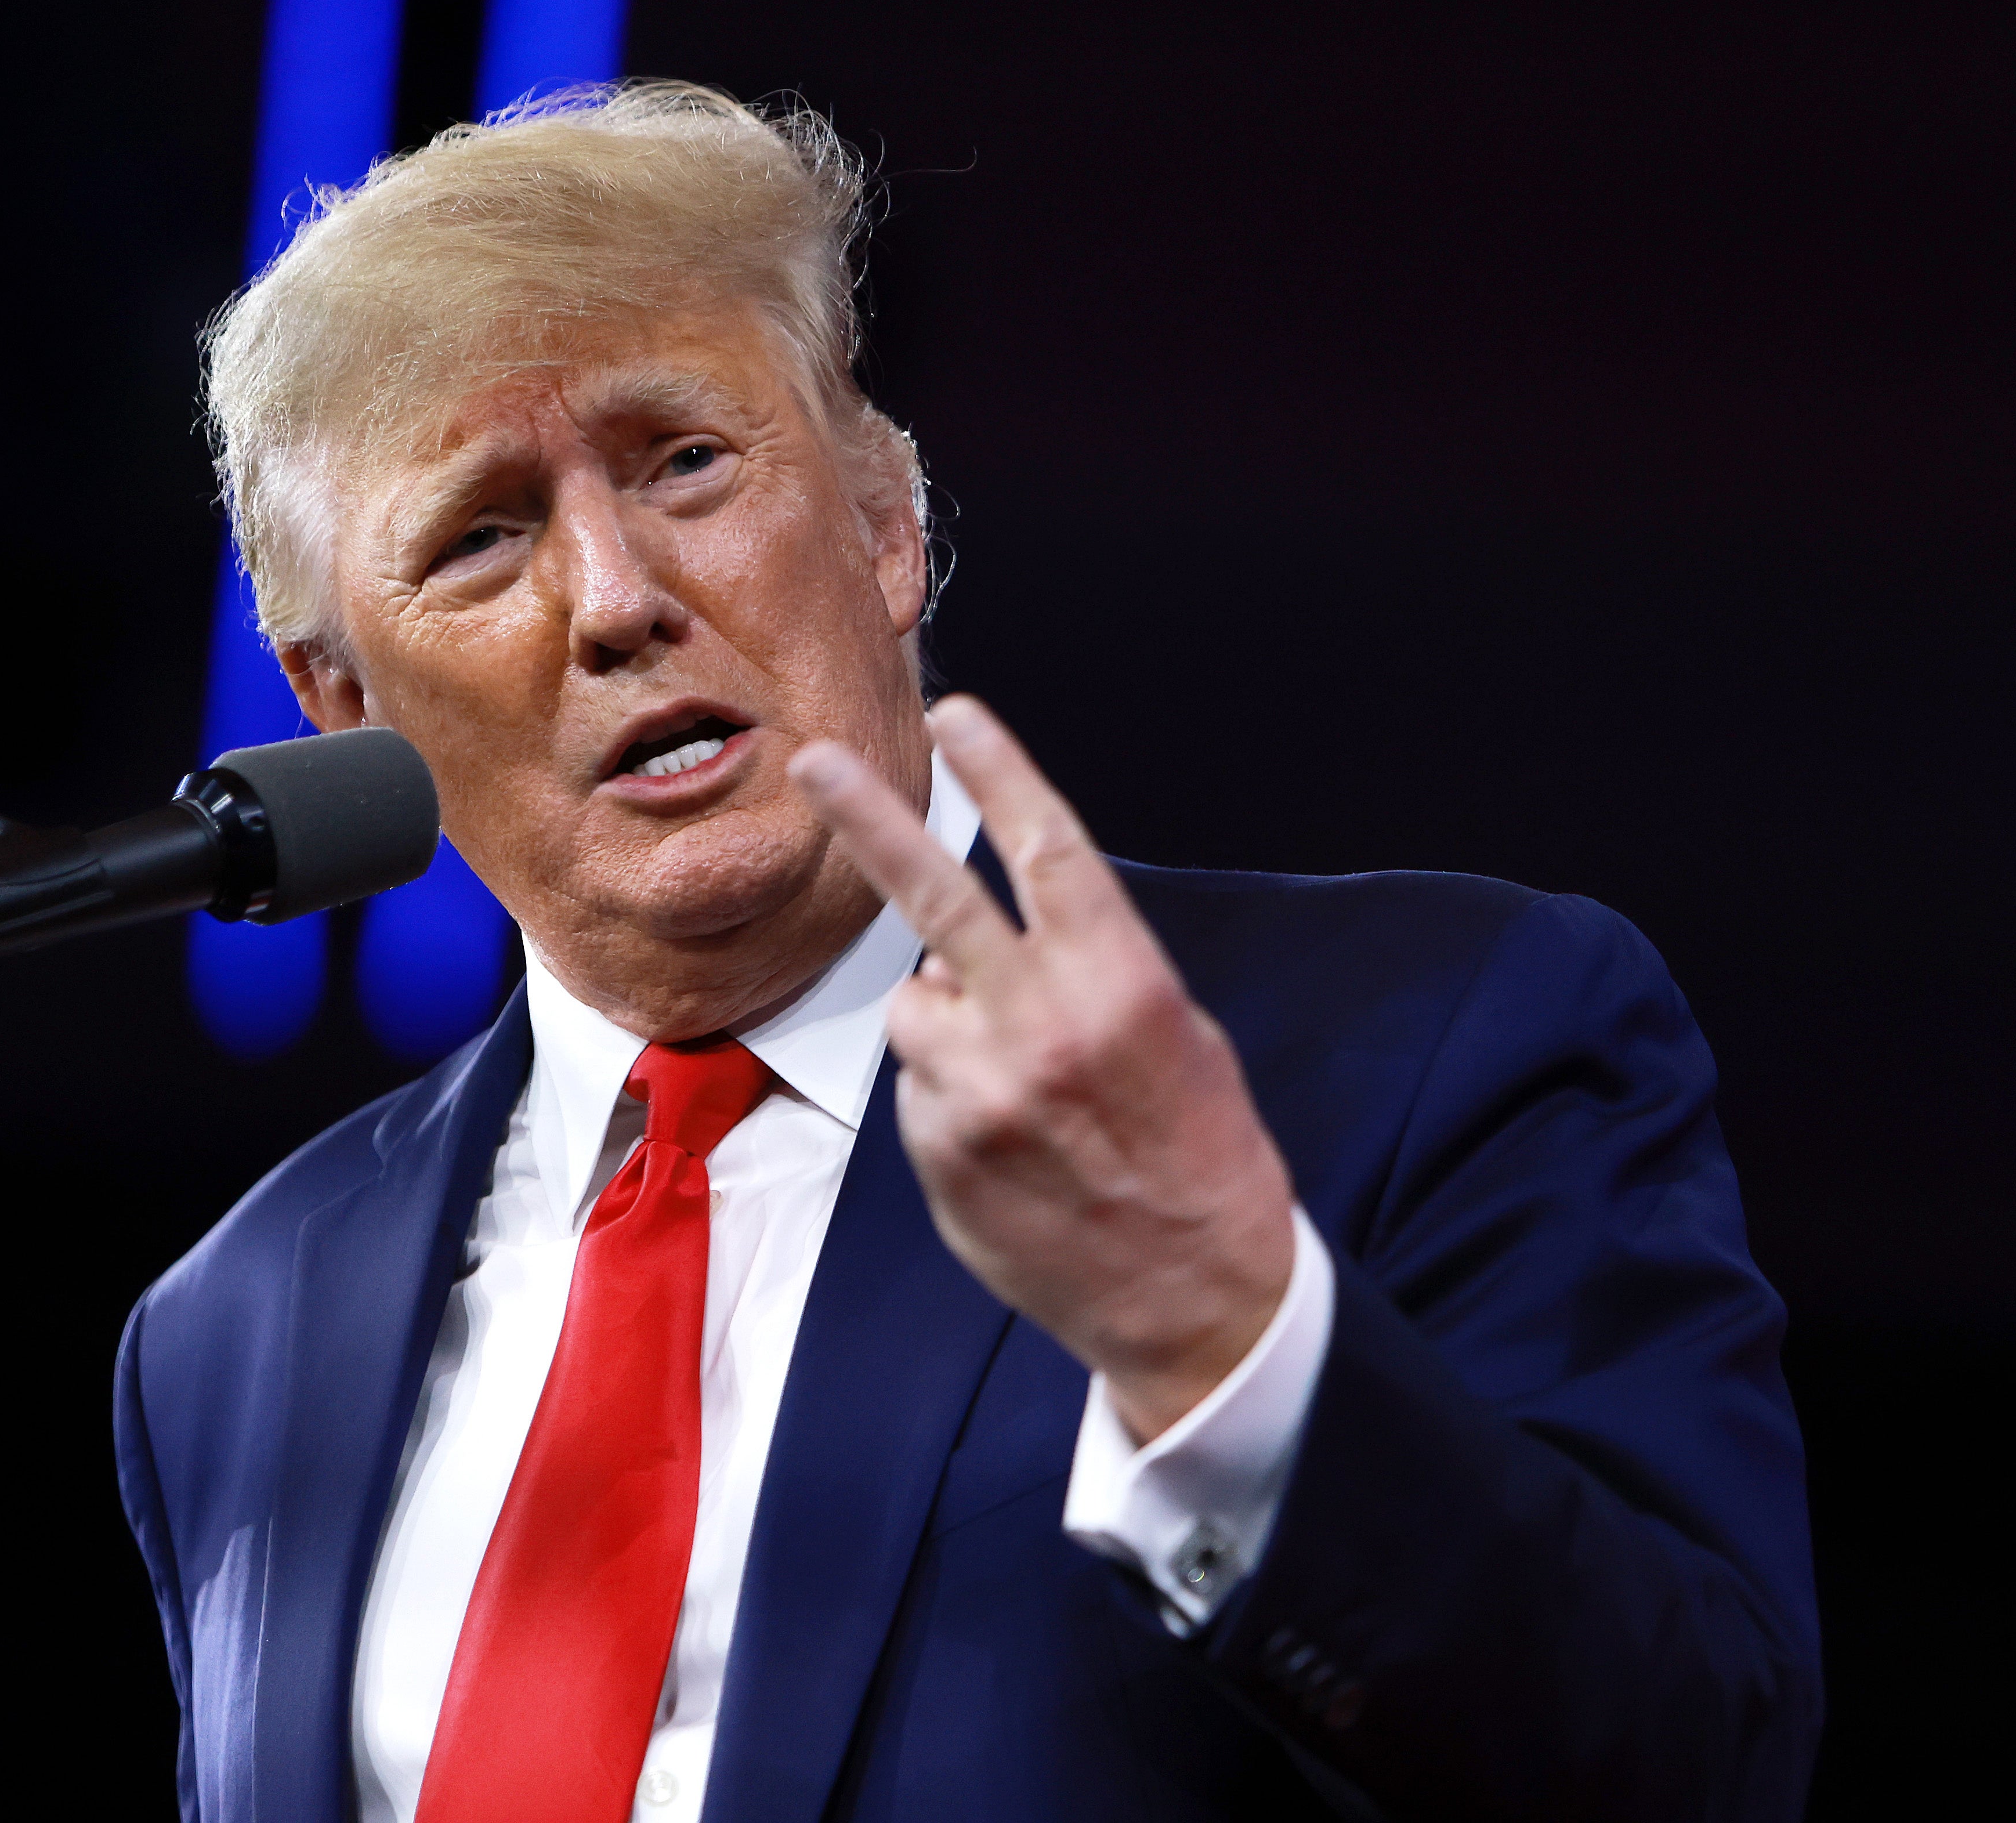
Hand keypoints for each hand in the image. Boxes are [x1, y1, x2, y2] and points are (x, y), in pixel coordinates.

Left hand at [790, 696, 1297, 1441]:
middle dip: (869, 820)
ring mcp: (982, 1094)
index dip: (998, 773)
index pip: (1047, 848)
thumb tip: (992, 947)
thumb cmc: (1201, 1157)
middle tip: (814, 759)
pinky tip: (1012, 1145)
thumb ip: (1088, 976)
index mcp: (1122, 983)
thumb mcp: (1182, 1040)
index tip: (956, 713)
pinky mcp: (941, 1154)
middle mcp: (1043, 1027)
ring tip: (1019, 1083)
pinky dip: (951, 1097)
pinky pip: (921, 1088)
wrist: (1200, 1302)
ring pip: (916, 1008)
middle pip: (936, 899)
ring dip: (948, 1022)